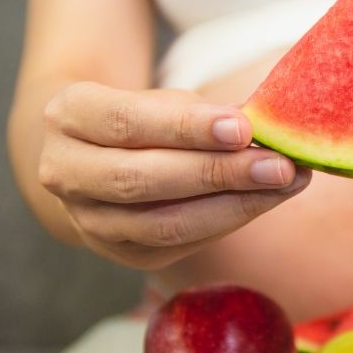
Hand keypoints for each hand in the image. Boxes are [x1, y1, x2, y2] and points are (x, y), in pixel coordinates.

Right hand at [38, 81, 309, 268]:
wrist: (100, 158)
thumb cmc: (142, 119)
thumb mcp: (159, 99)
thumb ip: (200, 113)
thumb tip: (261, 127)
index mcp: (69, 117)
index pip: (127, 122)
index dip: (186, 127)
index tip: (243, 127)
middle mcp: (65, 173)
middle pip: (143, 180)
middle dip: (218, 173)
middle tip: (279, 165)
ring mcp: (89, 221)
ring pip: (163, 223)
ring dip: (234, 205)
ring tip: (286, 184)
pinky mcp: (123, 253)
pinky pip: (180, 243)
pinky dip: (229, 221)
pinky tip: (266, 200)